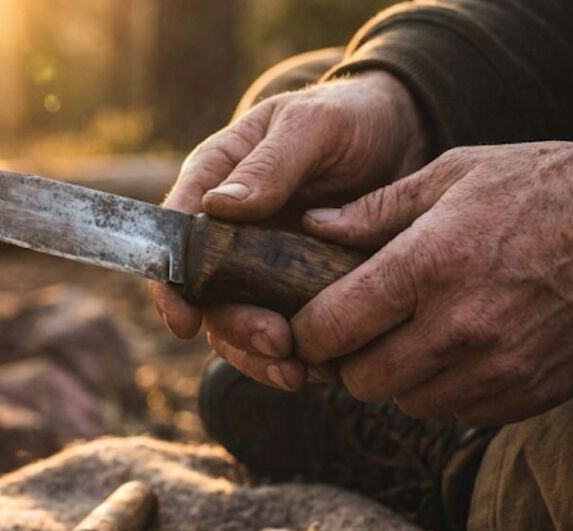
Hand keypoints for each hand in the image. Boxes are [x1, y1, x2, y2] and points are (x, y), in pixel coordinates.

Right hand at [148, 70, 426, 390]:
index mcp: (215, 180)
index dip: (170, 283)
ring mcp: (259, 265)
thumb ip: (271, 163)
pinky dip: (296, 357)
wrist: (402, 135)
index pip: (175, 235)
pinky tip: (322, 369)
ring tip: (299, 371)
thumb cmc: (346, 117)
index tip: (183, 318)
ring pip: (239, 325)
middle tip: (276, 342)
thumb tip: (220, 206)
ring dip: (261, 356)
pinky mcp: (294, 290)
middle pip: (207, 295)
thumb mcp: (313, 125)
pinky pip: (283, 333)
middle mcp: (227, 230)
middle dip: (235, 327)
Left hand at [288, 132, 572, 424]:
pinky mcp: (529, 396)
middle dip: (349, 360)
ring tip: (416, 334)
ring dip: (399, 378)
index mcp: (429, 265)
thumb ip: (376, 209)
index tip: (309, 322)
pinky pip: (457, 413)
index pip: (329, 329)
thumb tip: (311, 228)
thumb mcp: (457, 173)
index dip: (306, 332)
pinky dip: (447, 390)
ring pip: (406, 403)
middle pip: (360, 381)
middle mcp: (458, 328)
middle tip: (362, 331)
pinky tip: (463, 349)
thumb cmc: (550, 187)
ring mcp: (496, 370)